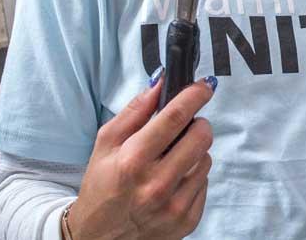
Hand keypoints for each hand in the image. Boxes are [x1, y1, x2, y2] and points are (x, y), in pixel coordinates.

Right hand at [67, 74, 216, 239]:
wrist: (99, 237)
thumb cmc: (101, 185)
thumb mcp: (105, 144)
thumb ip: (134, 111)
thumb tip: (161, 82)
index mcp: (132, 161)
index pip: (175, 117)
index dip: (194, 95)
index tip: (204, 86)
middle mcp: (156, 185)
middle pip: (201, 136)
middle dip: (198, 124)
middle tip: (185, 127)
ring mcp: (174, 206)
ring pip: (207, 159)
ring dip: (195, 152)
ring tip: (172, 159)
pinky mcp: (188, 220)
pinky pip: (205, 183)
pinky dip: (193, 176)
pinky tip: (174, 181)